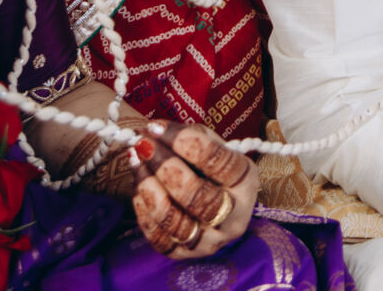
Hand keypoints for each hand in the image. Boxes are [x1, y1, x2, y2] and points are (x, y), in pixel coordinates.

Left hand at [131, 121, 257, 260]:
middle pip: (196, 196)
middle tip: (144, 145)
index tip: (158, 128)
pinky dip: (143, 210)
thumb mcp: (212, 146)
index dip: (187, 143)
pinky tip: (138, 186)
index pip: (219, 163)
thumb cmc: (209, 167)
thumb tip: (153, 131)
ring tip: (136, 162)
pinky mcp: (184, 255)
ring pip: (174, 220)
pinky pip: (158, 238)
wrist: (212, 202)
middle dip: (165, 166)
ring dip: (148, 186)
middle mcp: (233, 218)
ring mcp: (209, 241)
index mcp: (246, 183)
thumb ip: (189, 136)